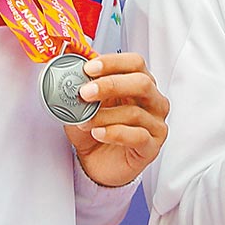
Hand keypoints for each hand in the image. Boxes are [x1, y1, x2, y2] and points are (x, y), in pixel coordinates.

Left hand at [64, 52, 168, 187]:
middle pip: (142, 83)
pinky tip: (98, 133)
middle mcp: (153, 101)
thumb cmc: (94, 127)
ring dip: (103, 115)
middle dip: (110, 84)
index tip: (89, 68)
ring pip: (135, 112)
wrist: (96, 162)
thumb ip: (81, 85)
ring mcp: (155, 124)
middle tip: (85, 92)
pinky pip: (138, 136)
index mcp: (139, 82)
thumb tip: (68, 67)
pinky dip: (114, 133)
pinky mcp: (152, 147)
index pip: (135, 62)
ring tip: (84, 120)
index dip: (113, 62)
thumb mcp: (84, 103)